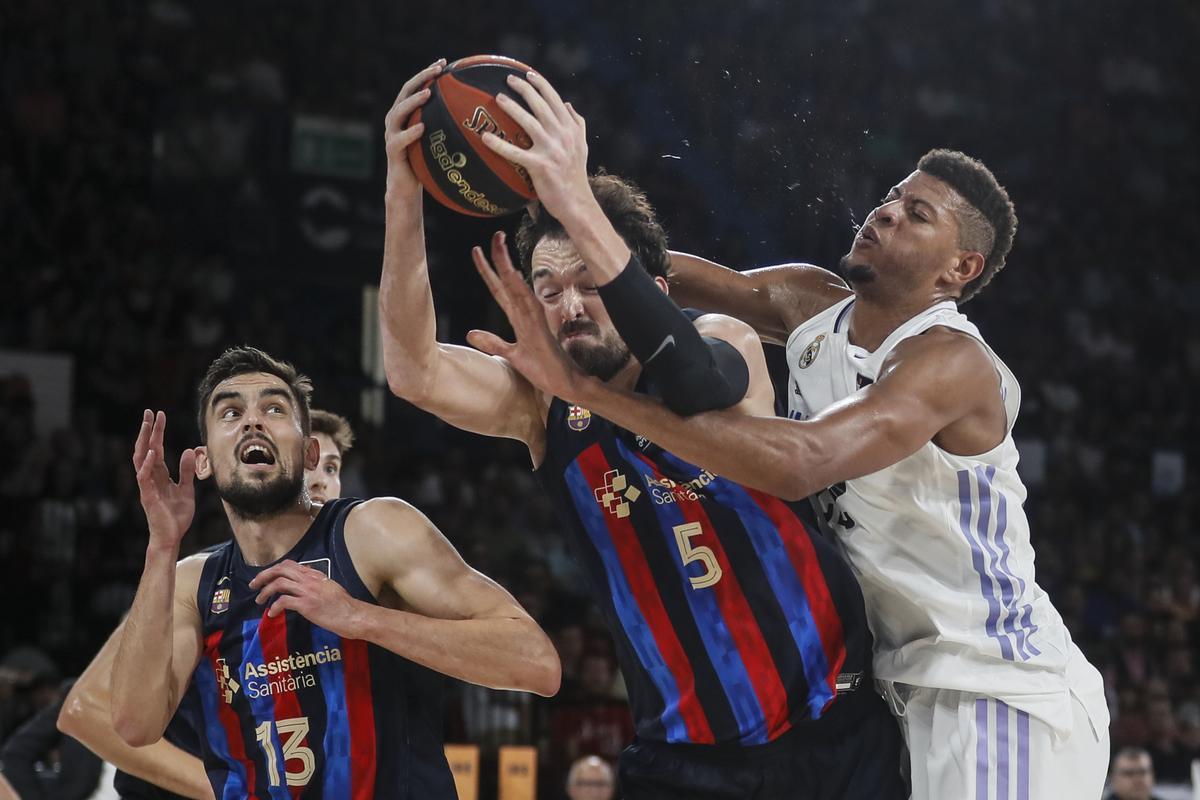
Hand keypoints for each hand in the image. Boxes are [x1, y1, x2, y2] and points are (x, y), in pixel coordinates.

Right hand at [132, 409, 195, 549]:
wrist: (171, 537)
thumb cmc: (176, 516)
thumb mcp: (187, 489)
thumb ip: (187, 471)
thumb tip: (188, 450)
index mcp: (160, 475)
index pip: (156, 449)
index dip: (157, 432)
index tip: (159, 415)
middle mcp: (151, 478)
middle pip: (146, 449)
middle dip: (148, 431)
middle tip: (150, 412)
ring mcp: (147, 486)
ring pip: (141, 460)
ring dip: (144, 442)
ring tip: (147, 425)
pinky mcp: (148, 497)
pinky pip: (144, 478)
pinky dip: (148, 465)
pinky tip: (152, 453)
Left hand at [250, 560, 362, 636]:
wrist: (353, 615)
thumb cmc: (343, 605)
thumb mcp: (329, 587)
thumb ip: (315, 582)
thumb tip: (304, 580)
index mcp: (314, 574)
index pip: (289, 564)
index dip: (273, 569)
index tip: (265, 577)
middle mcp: (309, 579)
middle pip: (280, 570)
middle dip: (263, 576)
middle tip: (253, 586)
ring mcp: (307, 591)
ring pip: (279, 583)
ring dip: (265, 592)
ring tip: (259, 601)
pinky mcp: (307, 605)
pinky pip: (284, 601)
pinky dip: (274, 607)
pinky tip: (272, 614)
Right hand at [383, 59, 445, 204]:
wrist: (406, 187)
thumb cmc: (426, 163)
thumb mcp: (438, 141)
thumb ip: (448, 127)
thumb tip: (478, 118)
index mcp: (406, 114)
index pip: (415, 87)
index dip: (427, 73)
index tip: (443, 62)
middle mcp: (396, 120)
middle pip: (405, 92)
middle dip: (421, 78)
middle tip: (437, 70)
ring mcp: (392, 134)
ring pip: (399, 112)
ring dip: (413, 101)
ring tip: (428, 93)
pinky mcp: (392, 151)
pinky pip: (399, 140)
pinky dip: (410, 133)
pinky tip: (421, 128)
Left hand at [466, 231, 587, 401]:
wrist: (564, 383)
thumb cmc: (542, 369)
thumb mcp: (511, 355)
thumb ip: (492, 343)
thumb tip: (470, 333)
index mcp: (517, 317)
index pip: (499, 288)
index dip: (488, 270)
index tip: (477, 251)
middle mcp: (525, 313)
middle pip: (507, 281)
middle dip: (499, 258)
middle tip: (493, 235)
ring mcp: (533, 319)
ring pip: (517, 287)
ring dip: (507, 266)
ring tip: (499, 245)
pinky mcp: (540, 329)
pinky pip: (528, 305)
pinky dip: (520, 289)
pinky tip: (512, 275)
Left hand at [482, 71, 592, 224]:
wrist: (577, 203)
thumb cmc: (576, 175)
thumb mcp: (582, 146)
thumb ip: (578, 123)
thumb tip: (568, 104)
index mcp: (571, 129)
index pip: (555, 100)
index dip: (541, 84)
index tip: (528, 74)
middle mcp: (562, 136)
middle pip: (541, 105)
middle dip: (524, 89)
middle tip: (508, 80)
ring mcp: (551, 150)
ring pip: (529, 122)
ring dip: (512, 108)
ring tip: (499, 98)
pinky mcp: (539, 166)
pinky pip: (515, 152)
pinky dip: (499, 145)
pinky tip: (485, 137)